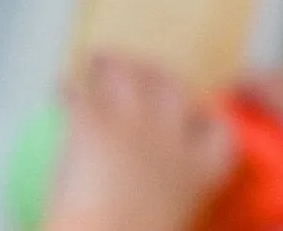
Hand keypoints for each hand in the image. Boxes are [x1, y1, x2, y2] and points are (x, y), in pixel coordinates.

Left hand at [47, 52, 235, 230]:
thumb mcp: (174, 218)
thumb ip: (175, 193)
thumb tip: (160, 196)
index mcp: (200, 170)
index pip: (220, 131)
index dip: (206, 118)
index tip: (194, 118)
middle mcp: (171, 136)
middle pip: (171, 85)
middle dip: (155, 77)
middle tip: (138, 78)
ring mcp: (131, 121)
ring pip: (124, 71)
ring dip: (109, 66)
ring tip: (97, 66)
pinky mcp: (89, 119)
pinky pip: (78, 88)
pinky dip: (68, 87)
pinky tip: (61, 91)